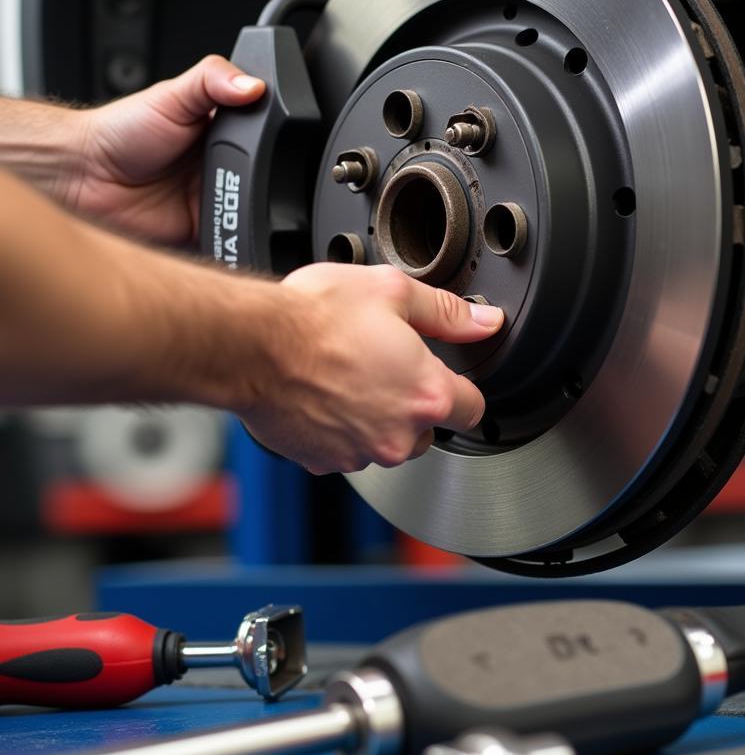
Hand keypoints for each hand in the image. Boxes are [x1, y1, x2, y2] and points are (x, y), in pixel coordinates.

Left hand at [74, 55, 264, 244]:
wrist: (83, 178)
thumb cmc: (118, 133)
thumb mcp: (170, 94)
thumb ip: (211, 80)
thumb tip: (254, 84)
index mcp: (224, 133)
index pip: (267, 135)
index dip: (277, 137)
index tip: (274, 135)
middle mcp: (224, 167)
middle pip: (267, 178)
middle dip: (261, 178)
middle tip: (236, 166)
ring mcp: (217, 200)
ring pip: (255, 212)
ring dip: (248, 208)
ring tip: (226, 193)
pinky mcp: (206, 232)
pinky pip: (233, 240)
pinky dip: (235, 237)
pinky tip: (223, 222)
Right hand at [240, 264, 503, 473]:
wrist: (250, 345)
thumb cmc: (315, 318)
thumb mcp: (392, 292)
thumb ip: (447, 312)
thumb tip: (484, 322)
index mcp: (426, 394)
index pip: (473, 408)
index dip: (462, 388)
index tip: (445, 375)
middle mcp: (399, 436)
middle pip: (428, 429)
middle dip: (414, 403)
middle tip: (386, 365)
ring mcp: (360, 453)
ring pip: (386, 441)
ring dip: (377, 417)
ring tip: (350, 375)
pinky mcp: (324, 462)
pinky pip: (346, 449)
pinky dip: (341, 428)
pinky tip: (325, 394)